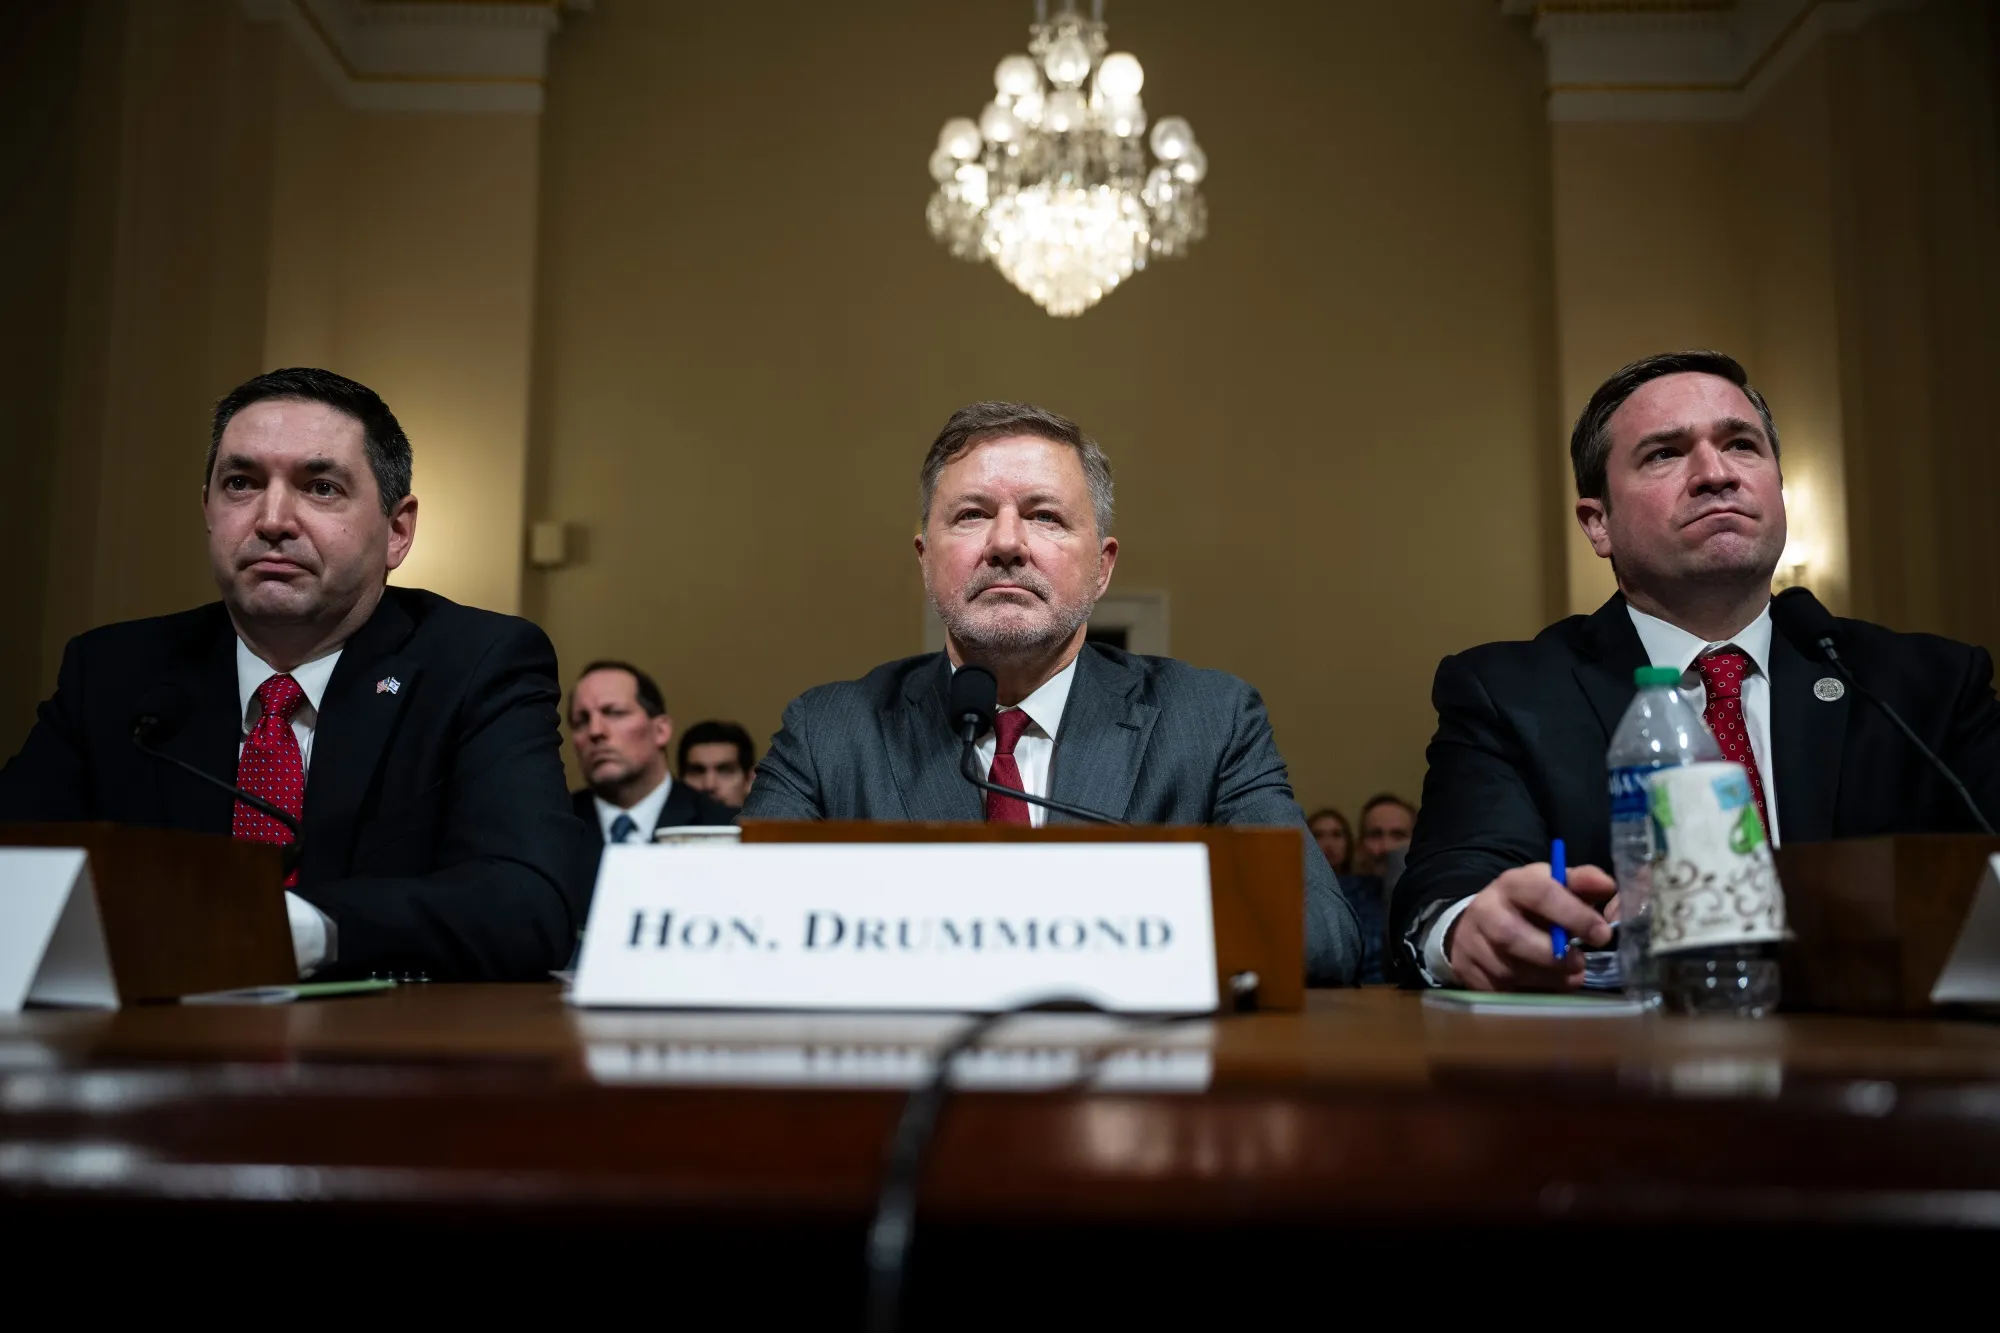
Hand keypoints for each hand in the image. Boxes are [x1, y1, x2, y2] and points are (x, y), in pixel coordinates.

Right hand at [1446, 862, 1615, 991]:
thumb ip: (1583, 883)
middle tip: (1580, 964)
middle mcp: (1485, 910)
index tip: (1602, 935)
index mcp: (1512, 884)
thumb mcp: (1554, 886)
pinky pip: (1499, 990)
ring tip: (1568, 978)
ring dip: (1545, 978)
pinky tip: (1545, 987)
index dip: (1574, 915)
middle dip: (1553, 956)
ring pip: (1506, 969)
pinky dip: (1528, 993)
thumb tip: (1607, 886)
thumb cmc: (1530, 907)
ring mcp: (1472, 943)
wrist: (1480, 924)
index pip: (1540, 893)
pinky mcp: (1469, 972)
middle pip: (1511, 935)